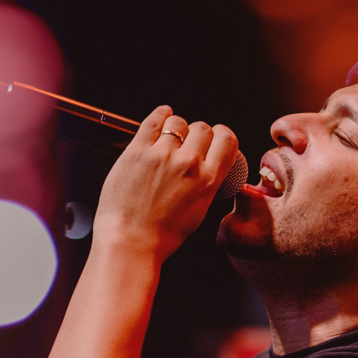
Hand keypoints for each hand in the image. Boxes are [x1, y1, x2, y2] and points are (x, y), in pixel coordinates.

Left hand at [93, 105, 238, 261]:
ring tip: (169, 139)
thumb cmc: (161, 236)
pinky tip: (162, 116)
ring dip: (177, 128)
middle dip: (198, 134)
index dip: (221, 135)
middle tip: (188, 145)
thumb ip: (205, 185)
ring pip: (178, 122)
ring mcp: (161, 155)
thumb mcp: (198, 213)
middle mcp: (188, 164)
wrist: (130, 242)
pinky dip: (160, 115)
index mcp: (207, 181)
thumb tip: (207, 167)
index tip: (215, 138)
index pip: (226, 140)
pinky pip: (153, 121)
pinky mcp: (137, 151)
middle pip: (203, 128)